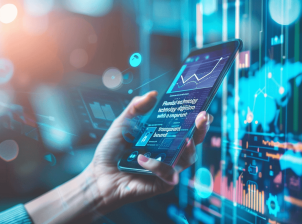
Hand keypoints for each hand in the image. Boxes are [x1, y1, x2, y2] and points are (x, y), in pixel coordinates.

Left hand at [90, 91, 213, 213]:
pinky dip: (156, 165)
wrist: (99, 175)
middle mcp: (169, 152)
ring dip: (187, 149)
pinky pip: (168, 174)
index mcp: (163, 137)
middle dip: (201, 130)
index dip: (197, 120)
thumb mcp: (123, 123)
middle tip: (202, 119)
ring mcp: (167, 168)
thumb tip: (153, 94)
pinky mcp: (162, 183)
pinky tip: (141, 159)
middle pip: (193, 142)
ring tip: (184, 140)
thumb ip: (136, 108)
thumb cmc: (112, 150)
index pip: (185, 127)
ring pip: (188, 159)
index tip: (203, 110)